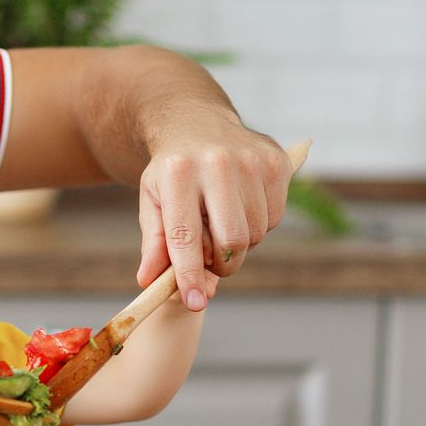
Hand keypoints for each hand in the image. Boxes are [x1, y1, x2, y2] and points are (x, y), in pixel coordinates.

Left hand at [135, 126, 289, 310]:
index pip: (185, 236)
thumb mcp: (152, 201)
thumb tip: (149, 281)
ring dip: (238, 244)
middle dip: (220, 264)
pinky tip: (240, 207)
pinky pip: (274, 218)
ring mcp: (251, 161)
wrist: (195, 123)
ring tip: (220, 225)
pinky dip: (258, 225)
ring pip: (255, 234)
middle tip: (209, 260)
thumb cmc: (171, 172)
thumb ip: (154, 243)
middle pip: (230, 242)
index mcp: (178, 173)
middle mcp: (217, 163)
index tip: (194, 302)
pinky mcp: (276, 163)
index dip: (189, 274)